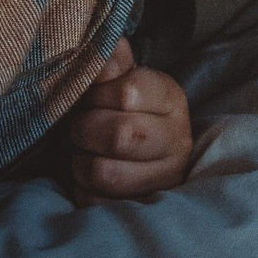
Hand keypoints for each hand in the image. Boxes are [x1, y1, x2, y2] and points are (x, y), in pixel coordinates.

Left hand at [67, 39, 191, 204]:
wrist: (133, 155)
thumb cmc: (118, 111)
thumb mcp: (120, 79)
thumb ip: (112, 62)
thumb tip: (106, 50)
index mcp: (171, 99)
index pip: (128, 92)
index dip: (97, 95)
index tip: (92, 97)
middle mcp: (177, 140)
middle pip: (120, 134)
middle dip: (85, 129)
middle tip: (80, 127)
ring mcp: (163, 178)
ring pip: (105, 172)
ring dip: (80, 162)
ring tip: (83, 152)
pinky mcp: (142, 208)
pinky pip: (96, 201)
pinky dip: (81, 189)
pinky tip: (88, 178)